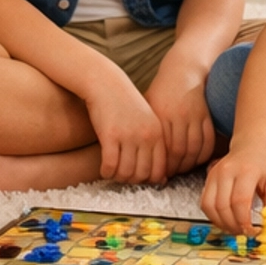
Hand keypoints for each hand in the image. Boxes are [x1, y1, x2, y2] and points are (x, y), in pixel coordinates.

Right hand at [84, 66, 167, 183]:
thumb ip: (154, 147)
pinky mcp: (110, 135)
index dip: (149, 180)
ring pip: (125, 173)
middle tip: (123, 176)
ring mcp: (128, 135)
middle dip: (132, 181)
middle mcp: (146, 136)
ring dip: (118, 177)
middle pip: (142, 175)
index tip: (138, 178)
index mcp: (157, 133)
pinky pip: (110, 165)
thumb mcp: (147, 122)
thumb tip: (161, 179)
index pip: (159, 170)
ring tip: (113, 173)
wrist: (106, 83)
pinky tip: (104, 169)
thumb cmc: (125, 105)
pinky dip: (106, 172)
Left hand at [145, 53, 216, 175]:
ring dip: (189, 163)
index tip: (158, 172)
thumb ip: (145, 126)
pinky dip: (204, 154)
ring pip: (194, 148)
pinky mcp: (207, 115)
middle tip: (170, 175)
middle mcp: (179, 115)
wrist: (183, 70)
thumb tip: (134, 152)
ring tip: (182, 169)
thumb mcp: (148, 104)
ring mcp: (195, 115)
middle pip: (178, 150)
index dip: (161, 164)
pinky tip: (196, 159)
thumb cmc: (162, 90)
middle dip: (175, 167)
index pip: (162, 147)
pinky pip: (208, 141)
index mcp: (161, 114)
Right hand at [202, 140, 265, 235]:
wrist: (252, 143)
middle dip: (233, 225)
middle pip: (222, 206)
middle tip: (243, 232)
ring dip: (221, 223)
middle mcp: (227, 171)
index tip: (252, 231)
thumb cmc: (264, 162)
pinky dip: (213, 216)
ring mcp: (215, 173)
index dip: (244, 221)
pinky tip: (225, 219)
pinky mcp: (208, 177)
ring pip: (209, 206)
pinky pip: (204, 203)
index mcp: (246, 170)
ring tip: (234, 228)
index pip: (240, 201)